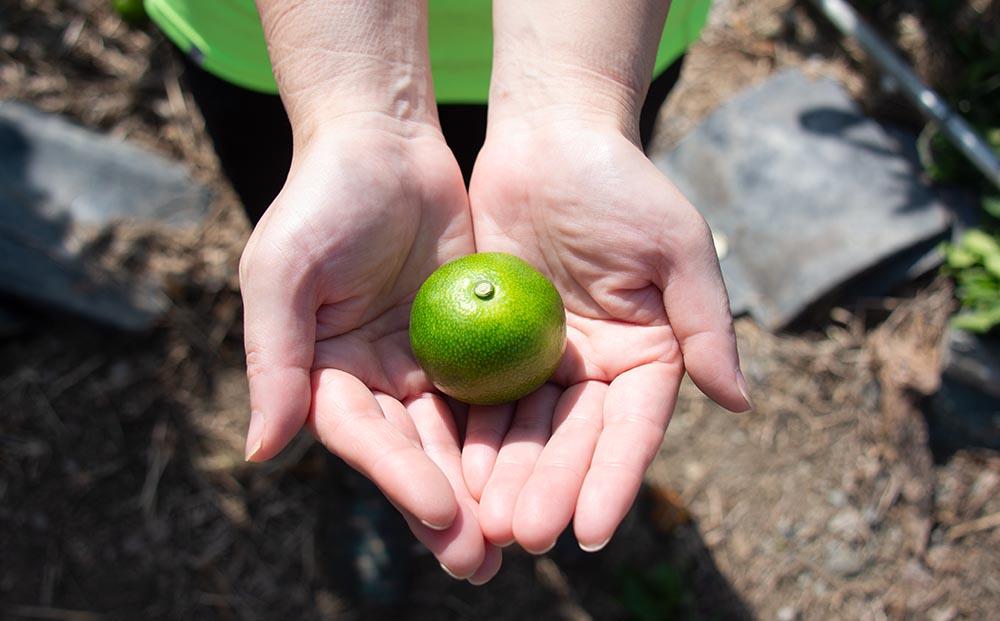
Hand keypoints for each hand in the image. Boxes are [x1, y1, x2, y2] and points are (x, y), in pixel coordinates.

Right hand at [239, 119, 499, 581]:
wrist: (382, 143)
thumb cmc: (320, 200)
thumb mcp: (283, 273)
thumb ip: (274, 360)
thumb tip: (261, 452)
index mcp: (323, 376)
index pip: (366, 439)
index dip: (401, 480)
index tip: (444, 515)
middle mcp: (373, 381)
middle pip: (414, 453)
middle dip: (448, 507)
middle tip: (483, 561)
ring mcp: (423, 362)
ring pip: (458, 435)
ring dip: (487, 486)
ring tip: (520, 537)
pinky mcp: (468, 340)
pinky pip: (493, 389)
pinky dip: (515, 429)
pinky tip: (546, 467)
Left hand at [463, 117, 751, 552]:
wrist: (549, 139)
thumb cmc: (622, 185)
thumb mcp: (675, 248)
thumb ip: (705, 324)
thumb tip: (740, 402)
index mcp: (647, 356)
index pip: (631, 430)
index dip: (613, 481)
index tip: (593, 531)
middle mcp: (597, 370)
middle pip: (573, 442)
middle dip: (551, 490)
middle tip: (525, 537)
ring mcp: (544, 361)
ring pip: (526, 431)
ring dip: (508, 477)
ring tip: (486, 523)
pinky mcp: (494, 345)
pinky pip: (482, 396)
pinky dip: (471, 434)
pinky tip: (454, 471)